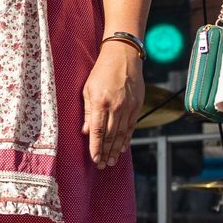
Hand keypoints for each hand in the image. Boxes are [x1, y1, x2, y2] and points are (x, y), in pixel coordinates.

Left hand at [82, 42, 142, 167]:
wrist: (123, 56)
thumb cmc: (101, 72)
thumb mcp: (88, 89)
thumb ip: (87, 112)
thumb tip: (85, 132)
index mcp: (100, 102)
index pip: (97, 131)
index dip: (95, 147)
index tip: (95, 159)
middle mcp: (115, 107)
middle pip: (110, 135)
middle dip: (106, 152)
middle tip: (103, 165)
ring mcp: (128, 106)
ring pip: (121, 133)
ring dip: (116, 149)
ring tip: (112, 160)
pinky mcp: (137, 105)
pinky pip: (132, 126)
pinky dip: (127, 138)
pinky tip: (123, 148)